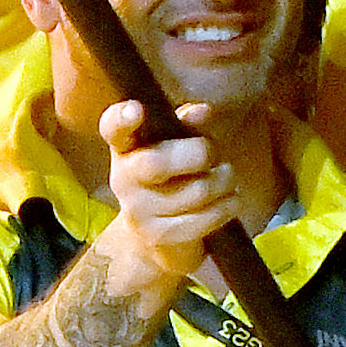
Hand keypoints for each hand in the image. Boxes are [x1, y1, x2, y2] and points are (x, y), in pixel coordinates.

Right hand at [88, 97, 252, 301]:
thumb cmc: (170, 178)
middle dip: (199, 153)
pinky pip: (204, 219)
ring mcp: (138, 210)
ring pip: (196, 190)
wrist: (155, 237)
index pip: (113, 129)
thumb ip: (187, 125)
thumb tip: (203, 110)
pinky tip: (231, 200)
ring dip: (223, 180)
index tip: (136, 109)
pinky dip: (226, 206)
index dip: (121, 118)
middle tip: (214, 154)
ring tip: (227, 177)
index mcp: (125, 148)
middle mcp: (124, 178)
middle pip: (159, 162)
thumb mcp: (176, 146)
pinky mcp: (159, 236)